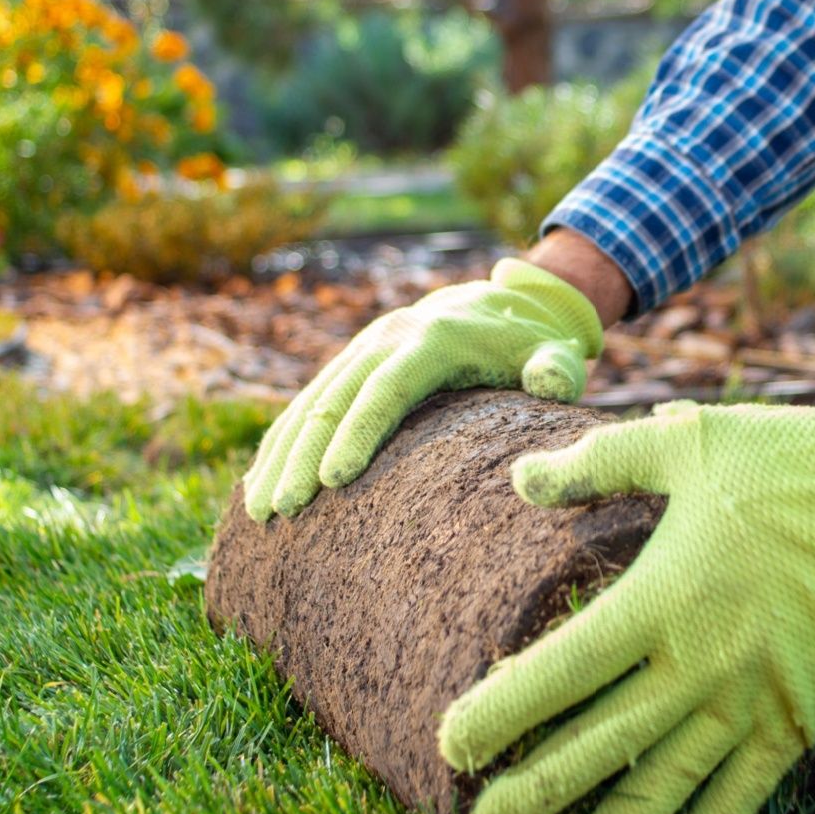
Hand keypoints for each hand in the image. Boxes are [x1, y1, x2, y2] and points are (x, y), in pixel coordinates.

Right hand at [241, 258, 603, 520]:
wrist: (499, 302)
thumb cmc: (531, 344)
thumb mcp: (553, 352)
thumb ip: (557, 368)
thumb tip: (551, 381)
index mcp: (432, 340)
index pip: (387, 390)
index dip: (358, 433)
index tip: (333, 482)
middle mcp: (386, 339)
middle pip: (334, 400)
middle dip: (303, 458)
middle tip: (282, 511)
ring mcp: (362, 351)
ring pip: (309, 404)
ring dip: (280, 457)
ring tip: (259, 511)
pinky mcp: (350, 365)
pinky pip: (305, 405)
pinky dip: (280, 444)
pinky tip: (257, 485)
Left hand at [437, 396, 814, 813]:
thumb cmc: (788, 462)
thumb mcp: (684, 442)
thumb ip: (596, 463)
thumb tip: (520, 480)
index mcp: (662, 595)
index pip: (563, 669)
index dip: (503, 713)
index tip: (452, 748)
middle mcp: (701, 662)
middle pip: (603, 743)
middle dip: (539, 793)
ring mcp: (751, 700)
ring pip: (668, 785)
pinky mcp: (797, 720)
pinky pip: (742, 796)